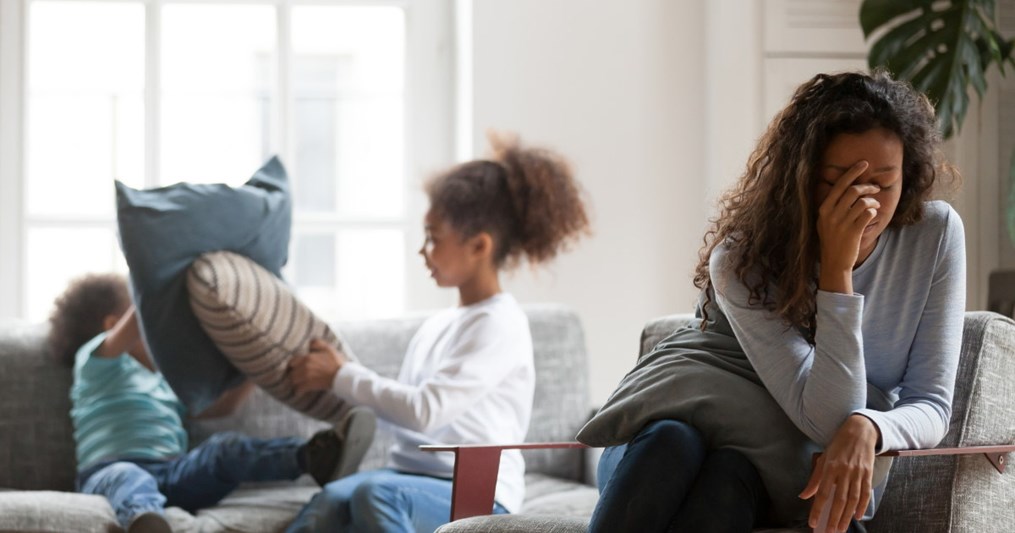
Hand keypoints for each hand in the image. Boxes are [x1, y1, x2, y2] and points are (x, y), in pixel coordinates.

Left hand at [288, 339, 346, 394]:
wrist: (342, 376)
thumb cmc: (336, 362)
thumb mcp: (328, 348)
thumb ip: (317, 343)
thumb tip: (309, 344)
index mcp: (307, 357)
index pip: (292, 361)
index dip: (293, 365)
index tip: (294, 367)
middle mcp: (304, 367)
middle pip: (292, 372)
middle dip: (293, 374)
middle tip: (295, 376)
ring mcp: (306, 377)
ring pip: (293, 381)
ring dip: (295, 382)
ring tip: (298, 384)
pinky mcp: (309, 386)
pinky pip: (298, 389)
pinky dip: (298, 390)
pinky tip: (300, 391)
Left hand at [799, 414, 879, 531]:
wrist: (859, 431)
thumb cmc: (838, 446)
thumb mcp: (823, 458)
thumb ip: (814, 479)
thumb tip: (804, 495)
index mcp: (830, 467)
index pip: (822, 493)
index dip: (817, 509)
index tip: (813, 523)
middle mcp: (844, 471)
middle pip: (839, 499)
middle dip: (834, 518)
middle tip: (830, 532)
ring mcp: (857, 473)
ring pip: (852, 499)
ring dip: (846, 516)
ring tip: (841, 529)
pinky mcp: (868, 473)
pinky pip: (865, 493)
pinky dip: (861, 506)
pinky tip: (856, 516)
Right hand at [816, 161, 879, 291]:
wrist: (833, 262)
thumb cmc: (832, 240)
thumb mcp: (825, 222)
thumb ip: (833, 206)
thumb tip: (849, 188)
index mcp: (824, 209)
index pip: (840, 185)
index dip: (853, 172)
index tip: (864, 164)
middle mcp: (831, 214)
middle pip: (854, 190)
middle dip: (868, 186)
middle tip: (875, 188)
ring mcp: (842, 223)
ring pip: (863, 201)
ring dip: (873, 200)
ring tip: (875, 204)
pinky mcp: (853, 231)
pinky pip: (868, 213)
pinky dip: (874, 210)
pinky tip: (874, 213)